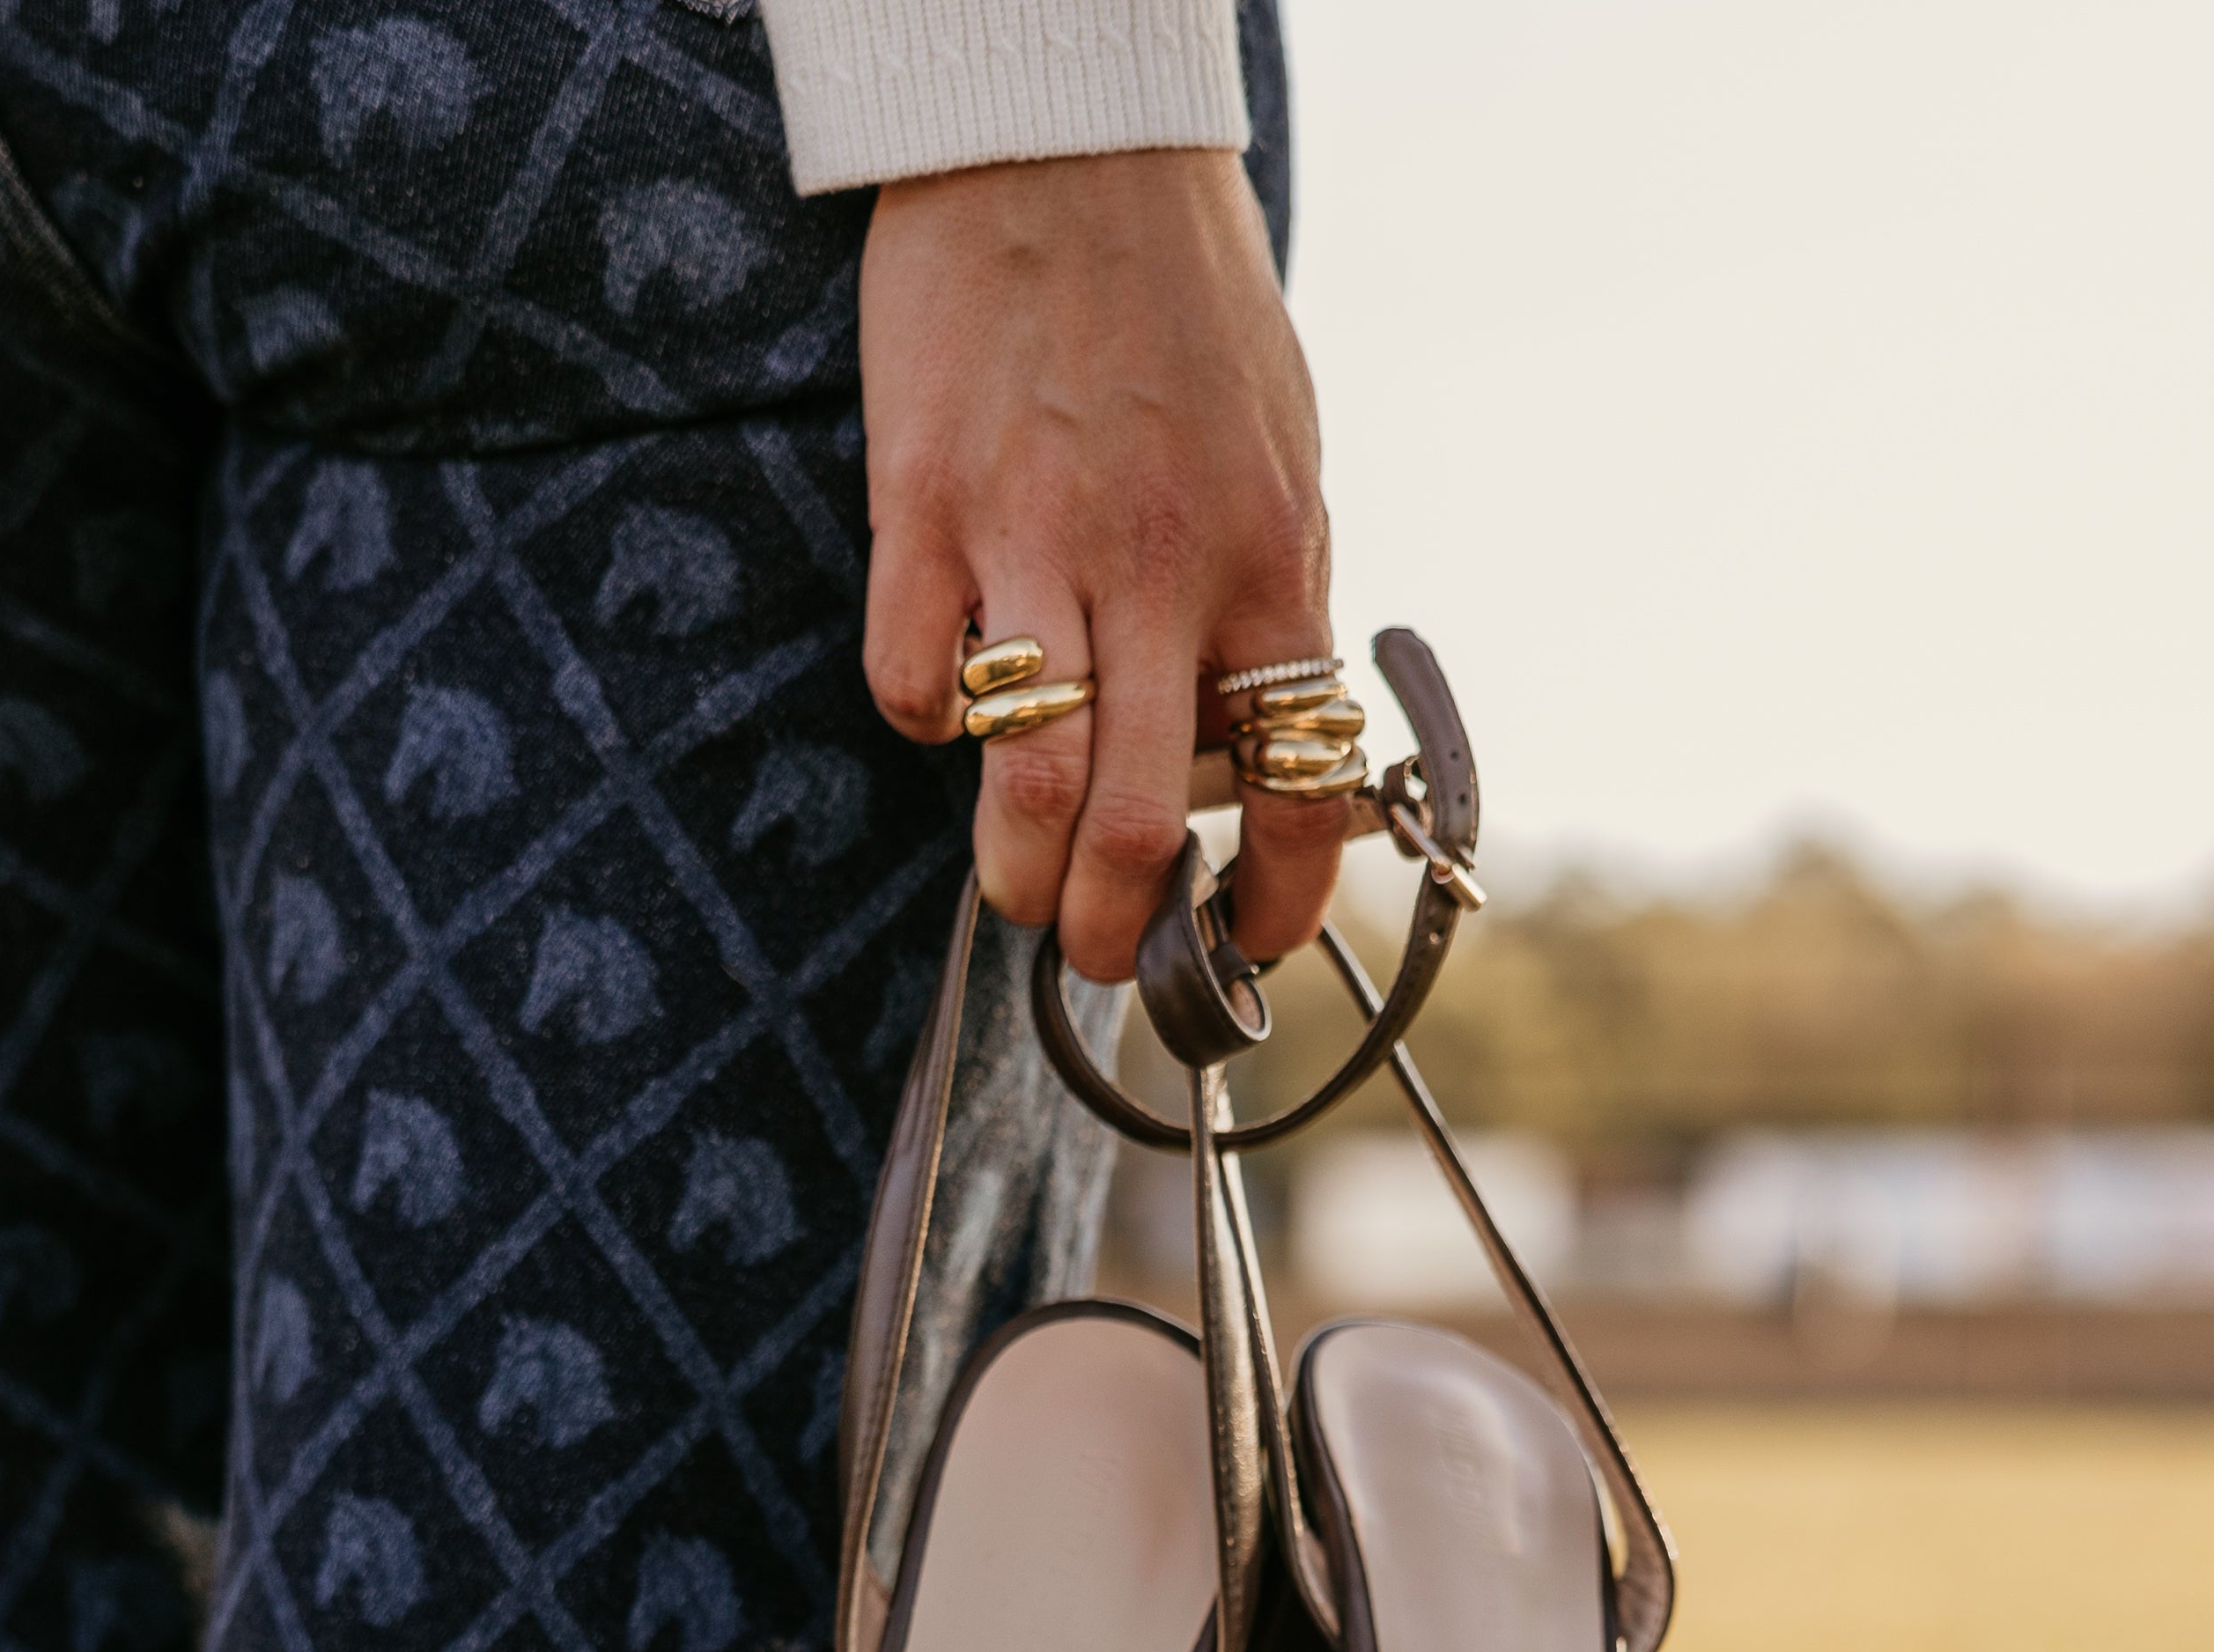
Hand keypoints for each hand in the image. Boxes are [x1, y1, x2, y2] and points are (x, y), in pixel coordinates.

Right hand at [859, 146, 1342, 981]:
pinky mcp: (925, 508)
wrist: (1067, 141)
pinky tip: (946, 701)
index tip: (1243, 939)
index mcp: (1273, 560)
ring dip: (1020, 876)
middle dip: (1118, 930)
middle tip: (1099, 948)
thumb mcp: (1279, 456)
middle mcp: (1163, 567)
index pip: (1300, 784)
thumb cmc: (1183, 305)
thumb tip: (1241, 744)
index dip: (1275, 901)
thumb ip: (1259, 602)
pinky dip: (928, 726)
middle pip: (1143, 825)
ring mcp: (1037, 541)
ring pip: (1030, 787)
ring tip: (1018, 892)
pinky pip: (913, 685)